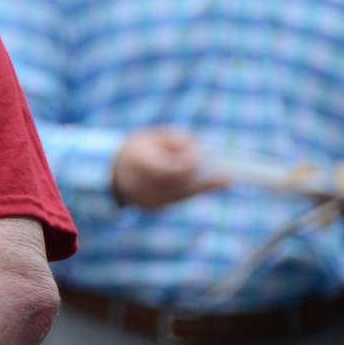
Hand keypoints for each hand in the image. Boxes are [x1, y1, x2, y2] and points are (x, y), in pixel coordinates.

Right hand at [112, 128, 226, 209]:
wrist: (114, 169)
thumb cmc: (143, 147)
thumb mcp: (159, 136)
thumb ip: (180, 142)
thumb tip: (202, 157)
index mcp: (138, 161)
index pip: (169, 168)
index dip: (189, 164)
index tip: (207, 159)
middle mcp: (138, 183)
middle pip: (179, 186)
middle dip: (204, 182)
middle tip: (229, 178)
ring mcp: (142, 199)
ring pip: (180, 196)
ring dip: (201, 188)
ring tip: (223, 181)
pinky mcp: (150, 208)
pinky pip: (176, 201)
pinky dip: (189, 192)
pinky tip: (205, 186)